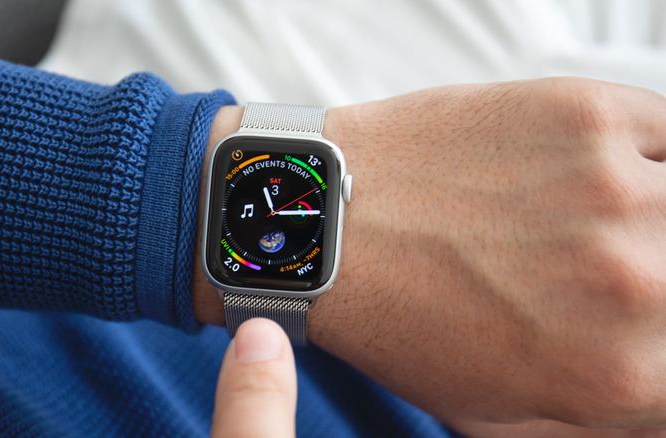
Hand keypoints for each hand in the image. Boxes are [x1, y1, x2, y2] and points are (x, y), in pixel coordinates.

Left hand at [195, 78, 665, 431]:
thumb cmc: (397, 316)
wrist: (327, 220)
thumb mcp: (496, 408)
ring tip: (596, 220)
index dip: (662, 341)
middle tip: (607, 268)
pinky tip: (596, 172)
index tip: (642, 318)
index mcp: (616, 373)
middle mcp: (635, 284)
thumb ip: (600, 418)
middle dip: (657, 279)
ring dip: (655, 215)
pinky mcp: (588, 115)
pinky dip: (646, 155)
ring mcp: (616, 189)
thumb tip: (651, 400)